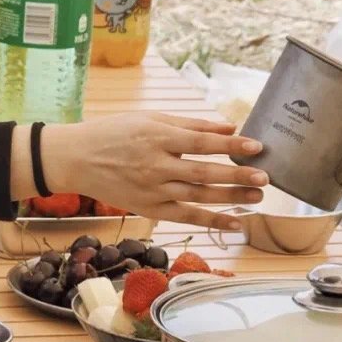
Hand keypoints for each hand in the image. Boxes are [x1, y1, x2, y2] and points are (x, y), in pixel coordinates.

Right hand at [18, 113, 269, 230]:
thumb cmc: (115, 133)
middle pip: (204, 173)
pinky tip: (236, 223)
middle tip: (265, 178)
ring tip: (258, 197)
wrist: (75, 158)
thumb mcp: (150, 119)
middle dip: (237, 176)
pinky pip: (187, 218)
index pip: (202, 142)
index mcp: (158, 137)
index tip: (256, 147)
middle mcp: (157, 165)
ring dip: (231, 198)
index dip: (231, 146)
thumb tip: (230, 127)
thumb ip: (191, 124)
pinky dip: (213, 221)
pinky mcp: (151, 209)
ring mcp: (154, 190)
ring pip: (199, 197)